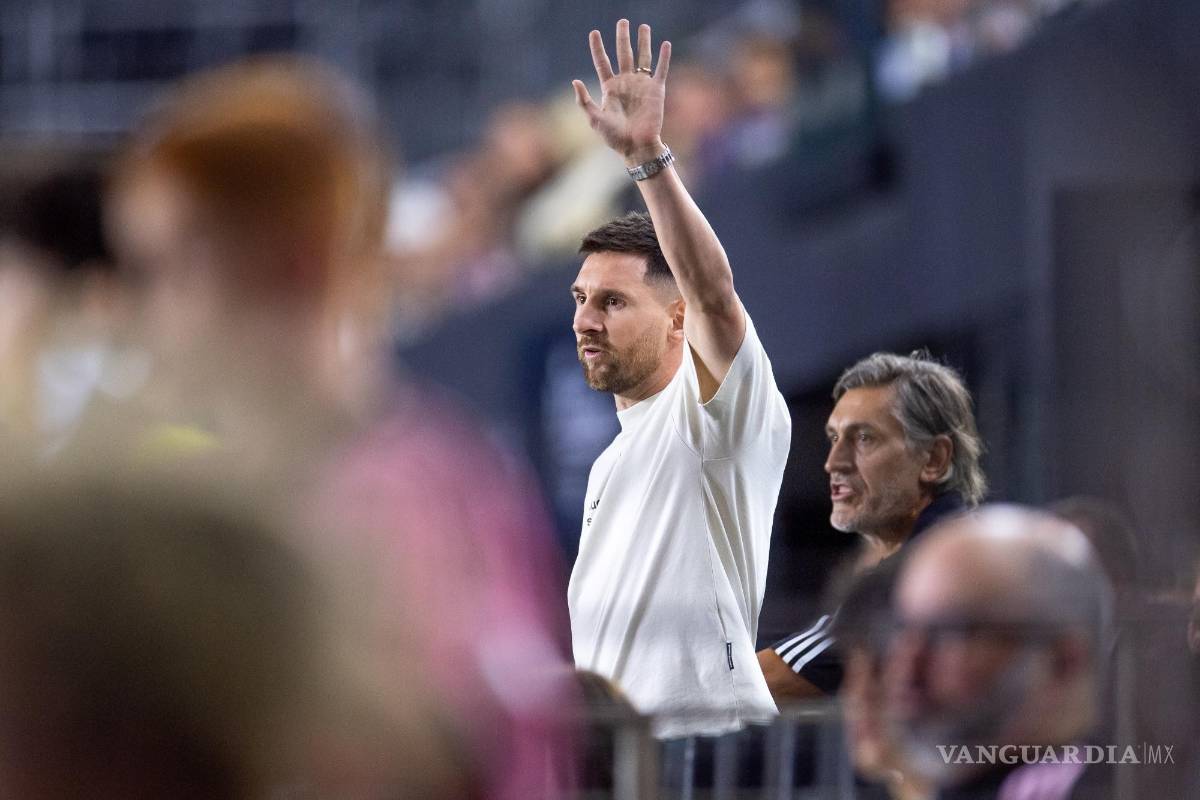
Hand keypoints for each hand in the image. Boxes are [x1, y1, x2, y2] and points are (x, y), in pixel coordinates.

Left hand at [572, 20, 671, 165]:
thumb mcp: (595, 119)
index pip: (602, 62)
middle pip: (623, 54)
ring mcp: (642, 85)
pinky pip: (661, 70)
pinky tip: (665, 44)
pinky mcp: (656, 90)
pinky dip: (663, 57)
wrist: (636, 147)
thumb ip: (584, 101)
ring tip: (643, 26)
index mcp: (610, 88)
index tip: (594, 33)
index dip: (597, 47)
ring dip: (643, 41)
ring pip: (642, 57)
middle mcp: (626, 83)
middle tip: (622, 22)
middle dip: (622, 37)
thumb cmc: (615, 137)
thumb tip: (575, 81)